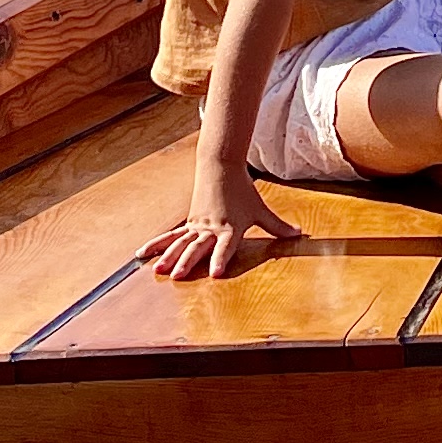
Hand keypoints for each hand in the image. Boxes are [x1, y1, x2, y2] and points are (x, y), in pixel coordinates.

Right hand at [137, 172, 299, 281]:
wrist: (221, 166)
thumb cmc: (243, 191)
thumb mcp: (260, 210)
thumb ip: (277, 226)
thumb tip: (299, 235)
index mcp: (230, 227)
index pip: (225, 247)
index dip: (220, 259)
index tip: (214, 273)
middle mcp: (211, 228)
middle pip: (198, 247)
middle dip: (188, 261)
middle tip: (178, 275)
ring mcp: (197, 225)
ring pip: (181, 242)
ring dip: (169, 256)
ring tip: (158, 270)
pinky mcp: (189, 222)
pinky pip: (171, 235)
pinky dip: (157, 245)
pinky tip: (142, 254)